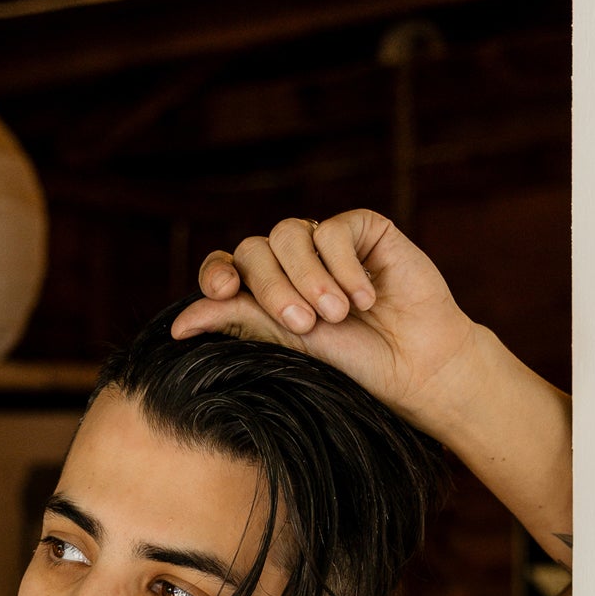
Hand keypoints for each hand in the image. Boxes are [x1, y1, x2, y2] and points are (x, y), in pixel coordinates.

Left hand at [170, 209, 478, 424]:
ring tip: (337, 314)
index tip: (223, 293)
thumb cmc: (354, 365)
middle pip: (255, 249)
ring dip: (309, 277)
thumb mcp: (288, 344)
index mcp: (266, 292)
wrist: (417, 367)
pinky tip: (366, 297)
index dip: (218, 273)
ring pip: (290, 233)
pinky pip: (334, 229)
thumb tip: (177, 324)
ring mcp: (326, 243)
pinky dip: (343, 265)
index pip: (227, 267)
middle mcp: (292, 263)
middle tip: (305, 323)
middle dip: (274, 287)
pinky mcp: (364, 229)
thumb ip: (238, 321)